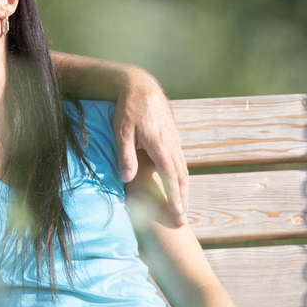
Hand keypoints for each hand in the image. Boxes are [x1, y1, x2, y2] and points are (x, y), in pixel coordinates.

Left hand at [114, 70, 188, 224]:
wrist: (141, 85)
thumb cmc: (128, 108)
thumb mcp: (121, 131)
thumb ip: (125, 155)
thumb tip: (126, 179)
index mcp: (160, 145)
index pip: (171, 177)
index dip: (174, 197)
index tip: (178, 214)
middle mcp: (171, 144)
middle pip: (182, 177)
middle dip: (183, 199)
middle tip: (183, 220)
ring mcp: (175, 140)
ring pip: (184, 169)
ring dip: (184, 190)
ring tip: (183, 208)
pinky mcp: (173, 136)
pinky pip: (181, 161)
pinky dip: (182, 177)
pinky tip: (179, 185)